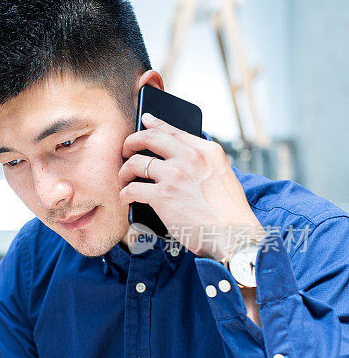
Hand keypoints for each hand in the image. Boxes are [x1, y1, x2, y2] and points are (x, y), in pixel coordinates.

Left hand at [118, 112, 264, 260]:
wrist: (234, 236)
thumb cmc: (228, 213)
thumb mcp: (222, 175)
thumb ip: (202, 162)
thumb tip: (180, 156)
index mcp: (207, 150)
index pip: (173, 129)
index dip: (154, 124)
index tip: (144, 121)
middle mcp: (190, 157)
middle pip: (148, 138)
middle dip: (130, 142)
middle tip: (125, 152)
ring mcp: (175, 175)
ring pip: (135, 163)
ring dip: (124, 172)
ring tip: (124, 181)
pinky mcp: (163, 195)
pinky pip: (132, 189)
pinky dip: (124, 194)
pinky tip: (126, 199)